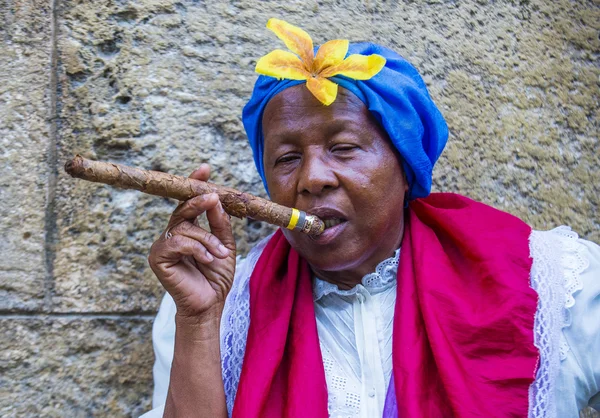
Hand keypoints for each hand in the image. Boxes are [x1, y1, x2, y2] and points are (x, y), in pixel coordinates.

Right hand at [148, 164, 235, 320]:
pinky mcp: (157, 257)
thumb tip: (216, 198)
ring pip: (184, 228)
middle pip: (182, 208)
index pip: (189, 202)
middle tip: (213, 198)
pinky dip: (197, 249)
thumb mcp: (225, 245)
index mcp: (188, 229)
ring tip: (220, 254)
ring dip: (207, 240)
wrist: (210, 304)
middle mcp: (173, 233)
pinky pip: (178, 243)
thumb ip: (219, 223)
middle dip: (199, 202)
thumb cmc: (216, 277)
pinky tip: (208, 260)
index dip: (194, 184)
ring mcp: (163, 245)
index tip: (205, 168)